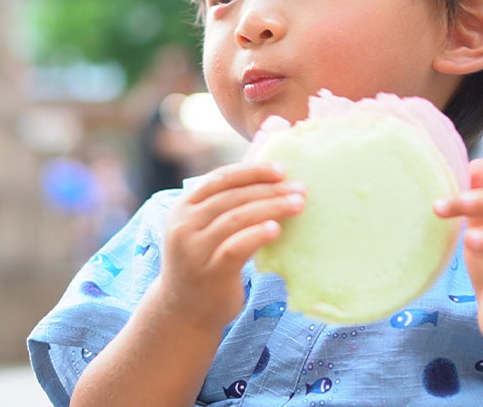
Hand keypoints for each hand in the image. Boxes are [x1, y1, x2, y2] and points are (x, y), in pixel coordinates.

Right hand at [156, 163, 305, 331]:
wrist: (184, 311)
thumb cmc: (204, 264)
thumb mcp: (202, 230)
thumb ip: (222, 208)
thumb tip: (270, 183)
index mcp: (183, 208)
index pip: (219, 179)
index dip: (252, 172)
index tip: (281, 170)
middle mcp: (184, 225)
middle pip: (232, 197)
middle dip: (269, 190)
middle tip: (300, 187)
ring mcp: (195, 250)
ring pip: (236, 218)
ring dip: (271, 207)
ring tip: (298, 204)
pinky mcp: (210, 272)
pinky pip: (236, 247)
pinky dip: (257, 234)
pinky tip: (277, 229)